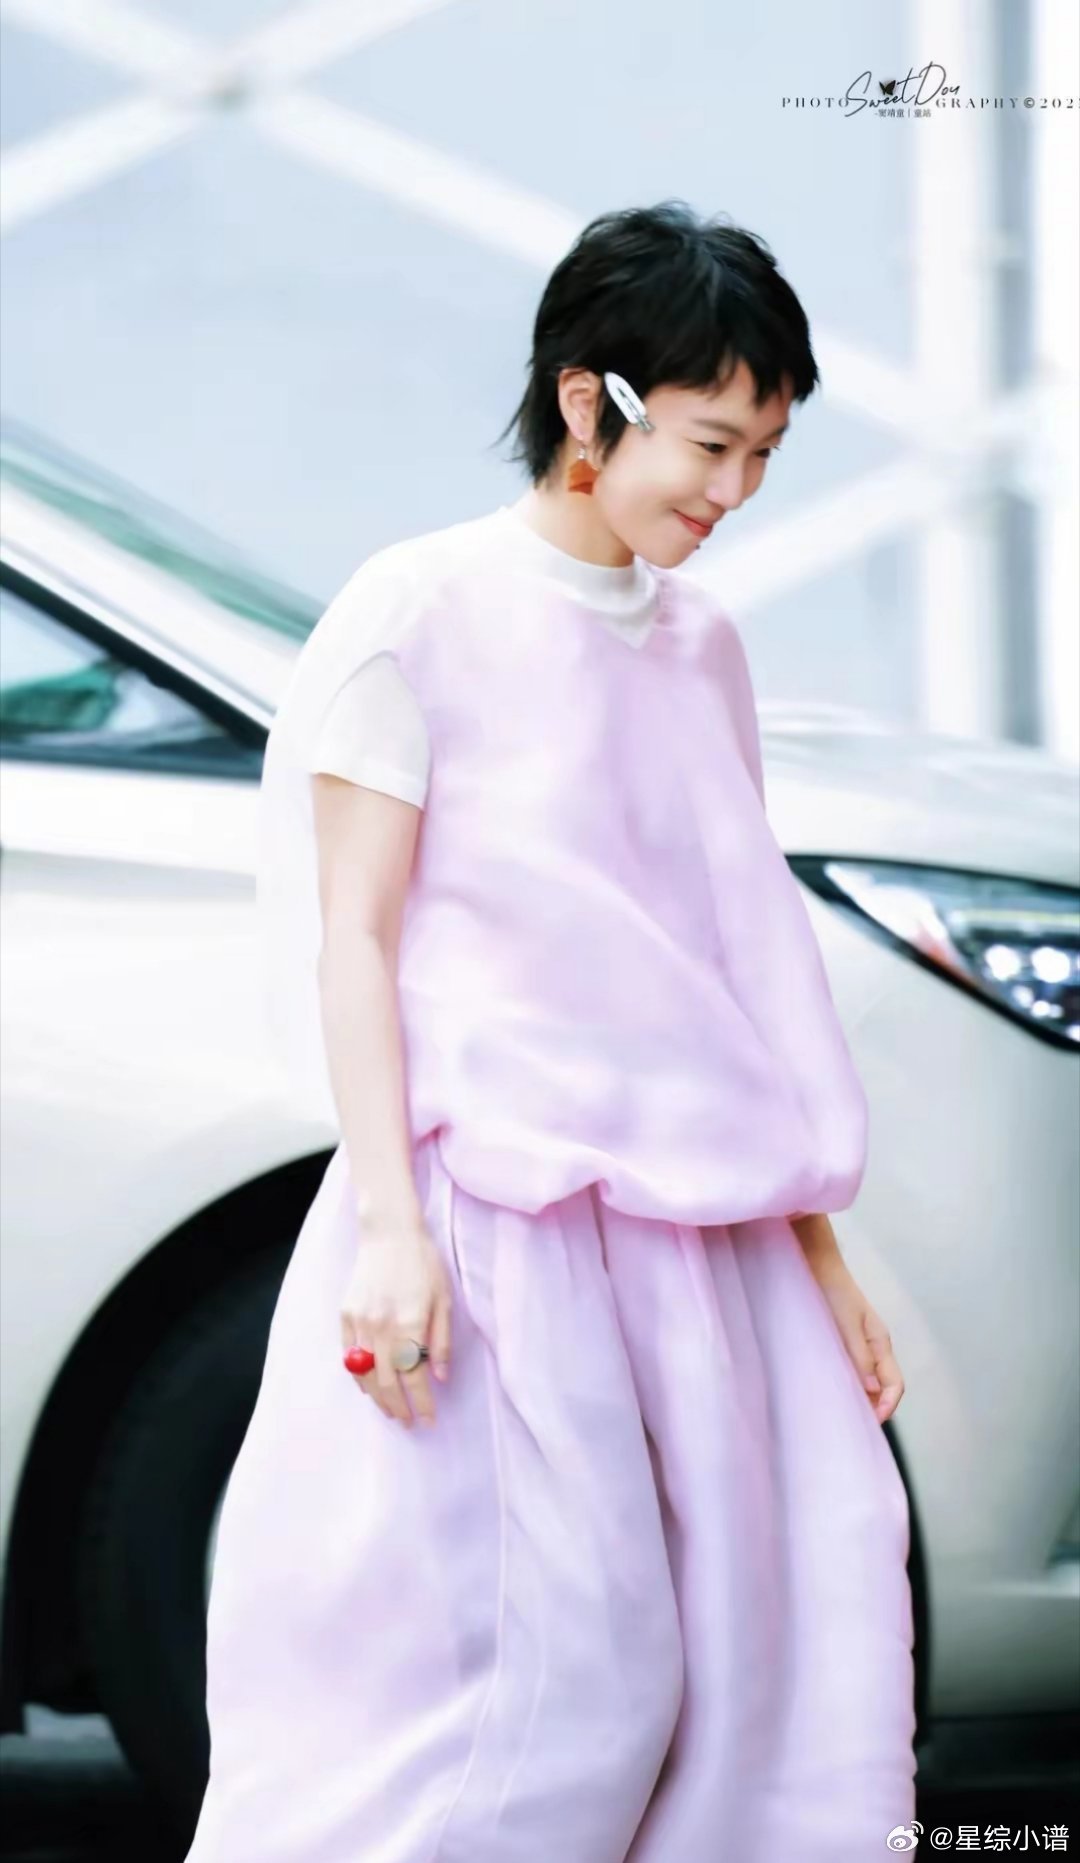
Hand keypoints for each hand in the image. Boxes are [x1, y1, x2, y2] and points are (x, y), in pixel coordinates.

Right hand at [340, 1216, 452, 1429]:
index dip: (422, 1403)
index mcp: (410, 1323)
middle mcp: (382, 1327)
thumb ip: (441, 1341)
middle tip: (409, 1423)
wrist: (388, 1232)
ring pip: (365, 1374)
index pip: (415, 1377)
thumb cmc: (422, 1262)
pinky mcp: (346, 1315)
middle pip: (387, 1382)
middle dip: (399, 1408)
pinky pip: (349, 1356)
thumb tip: (440, 1378)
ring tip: (390, 1411)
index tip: (429, 1421)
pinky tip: (370, 1386)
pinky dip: (359, 1377)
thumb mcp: (444, 1298)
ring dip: (378, 1398)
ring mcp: (360, 1322)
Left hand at [804, 1253, 904, 1424]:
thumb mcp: (845, 1323)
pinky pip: (851, 1370)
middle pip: (883, 1387)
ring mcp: (858, 1344)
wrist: (813, 1263)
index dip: (887, 1407)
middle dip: (874, 1408)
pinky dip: (847, 1385)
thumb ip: (858, 1355)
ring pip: (867, 1381)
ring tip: (840, 1414)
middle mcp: (873, 1346)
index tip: (870, 1424)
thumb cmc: (830, 1290)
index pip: (895, 1384)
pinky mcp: (842, 1342)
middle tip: (852, 1427)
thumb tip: (872, 1391)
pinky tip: (830, 1391)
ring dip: (859, 1398)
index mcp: (880, 1342)